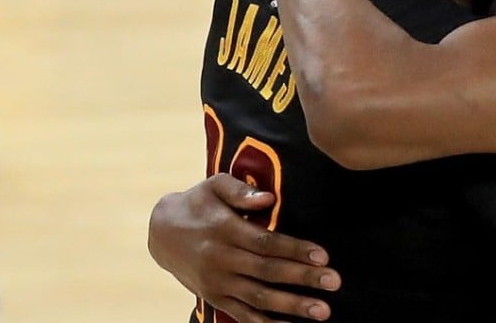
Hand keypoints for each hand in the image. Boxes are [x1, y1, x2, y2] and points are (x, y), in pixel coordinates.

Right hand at [148, 174, 340, 321]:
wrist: (161, 231)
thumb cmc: (198, 203)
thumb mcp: (215, 185)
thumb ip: (241, 191)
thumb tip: (268, 198)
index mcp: (225, 230)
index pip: (266, 242)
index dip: (295, 249)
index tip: (323, 255)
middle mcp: (221, 259)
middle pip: (268, 272)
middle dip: (303, 279)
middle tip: (334, 283)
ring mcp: (217, 282)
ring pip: (259, 298)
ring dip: (292, 305)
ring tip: (322, 311)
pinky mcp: (214, 297)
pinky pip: (242, 315)